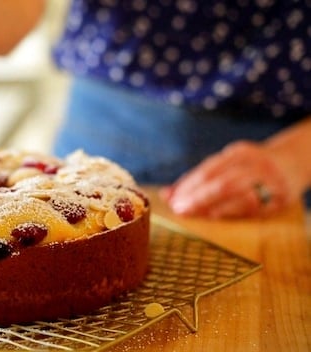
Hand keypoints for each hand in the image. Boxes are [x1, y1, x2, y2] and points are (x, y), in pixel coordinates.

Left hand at [160, 141, 292, 217]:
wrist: (295, 163)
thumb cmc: (249, 168)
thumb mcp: (227, 164)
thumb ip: (198, 178)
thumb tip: (165, 195)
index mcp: (240, 153)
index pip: (209, 170)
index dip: (188, 185)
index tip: (171, 199)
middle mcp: (257, 165)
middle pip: (223, 183)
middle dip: (198, 198)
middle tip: (180, 210)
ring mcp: (272, 182)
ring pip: (240, 197)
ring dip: (214, 208)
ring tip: (194, 215)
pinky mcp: (281, 200)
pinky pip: (254, 209)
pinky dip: (232, 213)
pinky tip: (215, 217)